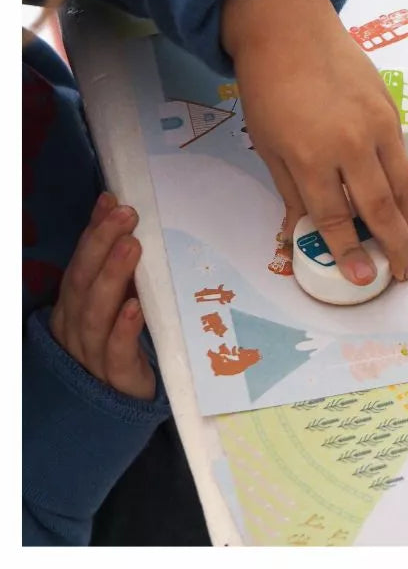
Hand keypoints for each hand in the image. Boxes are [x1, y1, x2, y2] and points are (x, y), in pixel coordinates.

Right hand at [49, 192, 154, 399]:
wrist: (125, 405)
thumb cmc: (124, 344)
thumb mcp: (118, 302)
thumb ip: (119, 267)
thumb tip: (123, 215)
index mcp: (74, 306)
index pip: (81, 263)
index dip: (93, 232)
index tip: (112, 201)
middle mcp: (76, 327)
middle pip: (83, 283)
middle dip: (101, 245)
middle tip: (126, 214)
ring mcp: (93, 354)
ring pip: (95, 314)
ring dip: (112, 277)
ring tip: (131, 247)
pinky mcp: (118, 379)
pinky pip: (116, 353)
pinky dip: (124, 329)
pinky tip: (135, 307)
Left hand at [222, 0, 407, 286]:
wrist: (290, 29)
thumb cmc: (268, 88)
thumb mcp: (268, 145)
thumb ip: (291, 191)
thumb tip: (302, 232)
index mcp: (310, 155)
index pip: (336, 216)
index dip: (349, 251)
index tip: (362, 277)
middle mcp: (351, 144)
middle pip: (380, 207)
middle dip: (396, 247)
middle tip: (404, 273)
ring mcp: (377, 125)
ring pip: (403, 186)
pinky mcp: (392, 110)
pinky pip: (402, 159)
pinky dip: (407, 189)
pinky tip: (406, 207)